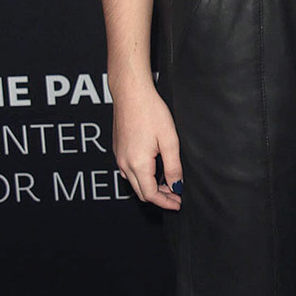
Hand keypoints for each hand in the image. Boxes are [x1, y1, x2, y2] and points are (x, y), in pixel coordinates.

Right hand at [111, 81, 182, 209]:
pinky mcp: (118, 149)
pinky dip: (142, 177)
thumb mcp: (169, 140)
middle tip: (176, 195)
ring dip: (150, 187)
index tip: (178, 203)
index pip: (151, 194)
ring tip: (168, 183)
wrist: (130, 93)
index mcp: (138, 164)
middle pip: (141, 192)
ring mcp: (119, 156)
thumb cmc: (150, 112)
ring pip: (134, 182)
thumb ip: (173, 167)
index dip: (166, 202)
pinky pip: (128, 171)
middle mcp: (125, 163)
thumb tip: (176, 185)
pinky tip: (154, 170)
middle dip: (159, 197)